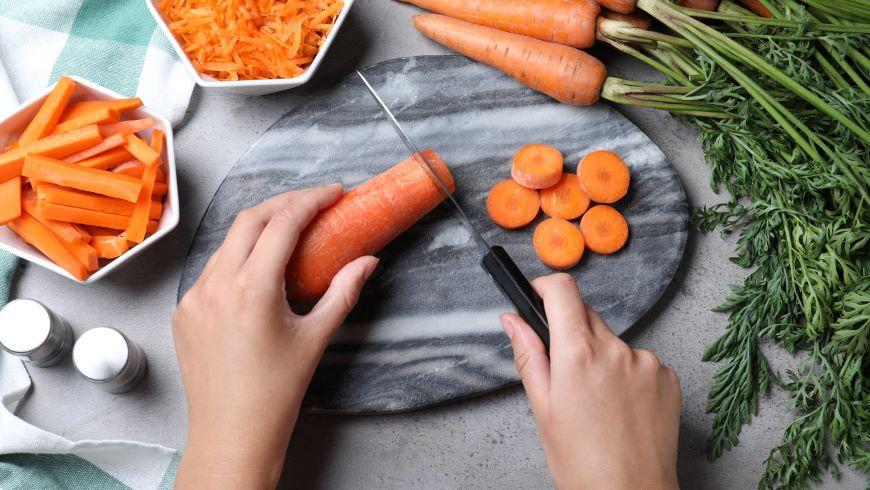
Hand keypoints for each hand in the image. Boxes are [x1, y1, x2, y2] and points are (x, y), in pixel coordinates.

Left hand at [172, 185, 378, 488]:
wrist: (232, 433)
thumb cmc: (275, 393)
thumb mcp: (315, 338)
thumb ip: (343, 292)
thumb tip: (367, 263)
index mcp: (251, 290)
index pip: (281, 223)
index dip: (310, 200)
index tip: (331, 193)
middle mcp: (216, 286)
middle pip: (249, 219)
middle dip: (284, 203)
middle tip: (313, 203)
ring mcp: (194, 298)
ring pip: (227, 243)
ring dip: (258, 229)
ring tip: (289, 234)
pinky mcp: (183, 311)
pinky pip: (211, 269)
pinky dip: (237, 258)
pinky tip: (258, 269)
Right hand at [500, 274, 680, 489]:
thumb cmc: (582, 463)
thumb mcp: (543, 408)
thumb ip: (529, 355)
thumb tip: (512, 320)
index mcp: (579, 354)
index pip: (563, 290)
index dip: (546, 287)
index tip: (538, 295)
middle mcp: (616, 350)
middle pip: (587, 314)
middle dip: (570, 331)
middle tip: (564, 371)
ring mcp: (647, 362)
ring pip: (613, 340)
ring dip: (601, 356)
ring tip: (597, 401)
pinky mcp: (668, 377)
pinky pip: (639, 361)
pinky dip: (627, 374)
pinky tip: (621, 407)